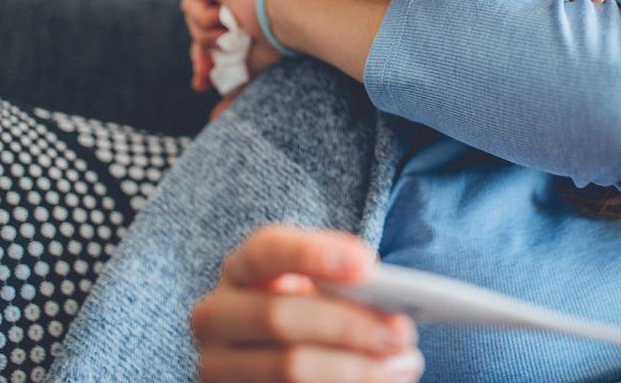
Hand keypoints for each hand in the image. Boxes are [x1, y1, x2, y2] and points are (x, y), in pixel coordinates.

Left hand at [181, 0, 285, 92]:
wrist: (286, 13)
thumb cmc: (279, 39)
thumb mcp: (251, 67)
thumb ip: (234, 86)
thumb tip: (214, 119)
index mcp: (247, 8)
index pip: (216, 35)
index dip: (207, 59)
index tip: (203, 83)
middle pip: (200, 28)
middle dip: (200, 56)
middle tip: (203, 78)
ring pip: (194, 20)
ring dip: (209, 37)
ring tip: (231, 36)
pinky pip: (192, 5)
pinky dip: (206, 20)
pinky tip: (227, 18)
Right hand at [191, 224, 423, 382]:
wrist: (271, 359)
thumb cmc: (310, 313)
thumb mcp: (317, 289)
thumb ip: (340, 282)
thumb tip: (384, 293)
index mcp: (240, 270)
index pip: (266, 251)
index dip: (313, 255)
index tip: (367, 266)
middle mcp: (215, 315)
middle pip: (279, 316)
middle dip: (348, 325)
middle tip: (401, 331)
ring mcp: (217, 366)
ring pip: (288, 369)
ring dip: (355, 369)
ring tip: (404, 364)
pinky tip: (383, 382)